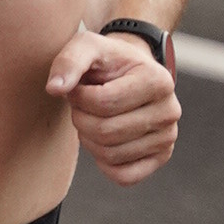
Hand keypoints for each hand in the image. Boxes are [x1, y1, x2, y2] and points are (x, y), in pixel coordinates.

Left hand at [46, 26, 180, 186]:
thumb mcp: (88, 46)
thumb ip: (69, 62)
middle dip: (81, 119)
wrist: (131, 72)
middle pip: (106, 132)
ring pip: (111, 155)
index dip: (79, 98)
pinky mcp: (161, 157)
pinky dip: (105, 163)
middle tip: (82, 106)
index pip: (103, 102)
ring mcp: (167, 137)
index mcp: (157, 80)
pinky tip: (102, 141)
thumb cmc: (108, 60)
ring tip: (93, 118)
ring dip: (89, 139)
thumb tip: (54, 88)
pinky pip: (124, 176)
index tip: (77, 88)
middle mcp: (169, 111)